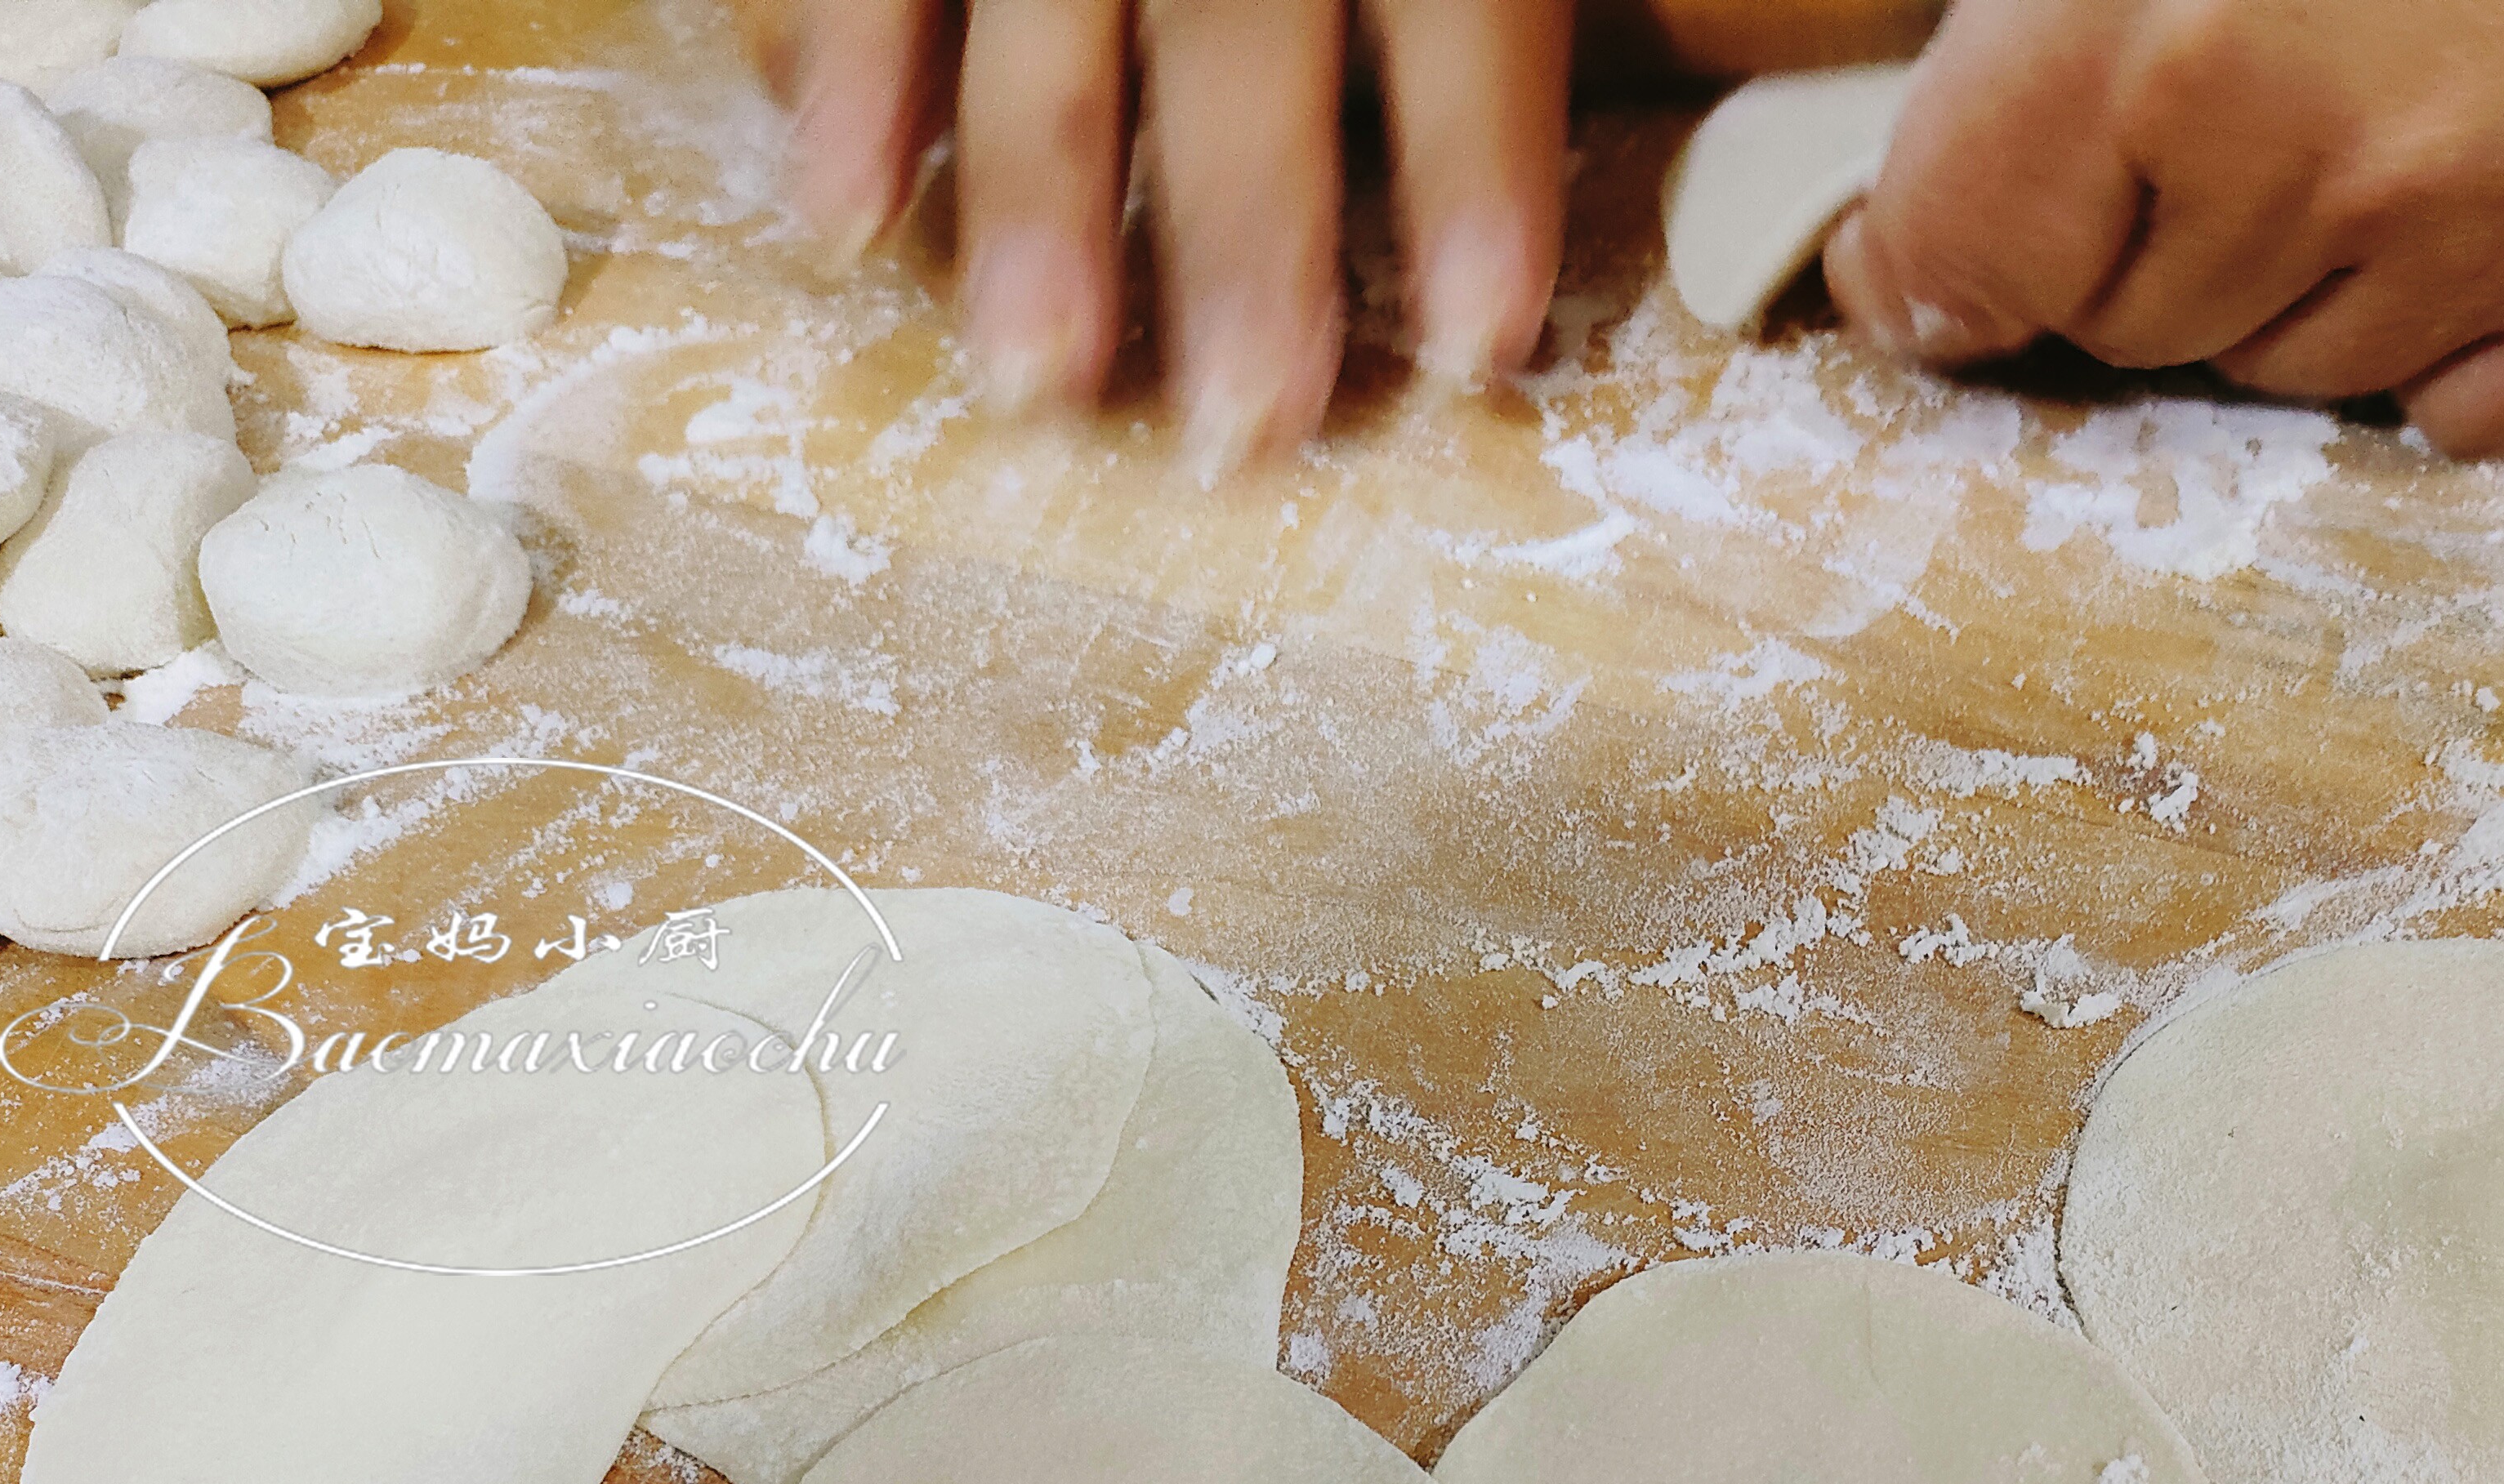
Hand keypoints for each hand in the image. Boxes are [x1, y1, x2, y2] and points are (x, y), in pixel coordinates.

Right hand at [750, 0, 1571, 476]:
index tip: (1478, 337)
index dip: (1470, 157)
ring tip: (1030, 377)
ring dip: (1030, 194)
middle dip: (1240, 226)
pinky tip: (842, 221)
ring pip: (1035, 4)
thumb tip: (1672, 122)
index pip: (1454, 0)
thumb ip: (1556, 7)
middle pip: (1233, 21)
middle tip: (1241, 423)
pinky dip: (831, 68)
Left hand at [1819, 0, 2503, 455]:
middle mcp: (2320, 159)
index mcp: (2171, 28)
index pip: (1963, 245)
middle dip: (2143, 239)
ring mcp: (2484, 239)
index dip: (1936, 250)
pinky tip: (2480, 211)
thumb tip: (1906, 242)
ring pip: (2286, 370)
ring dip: (2296, 280)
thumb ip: (2047, 24)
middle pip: (2127, 322)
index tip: (1932, 250)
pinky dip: (2446, 343)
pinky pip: (2459, 411)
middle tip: (2237, 106)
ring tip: (2381, 119)